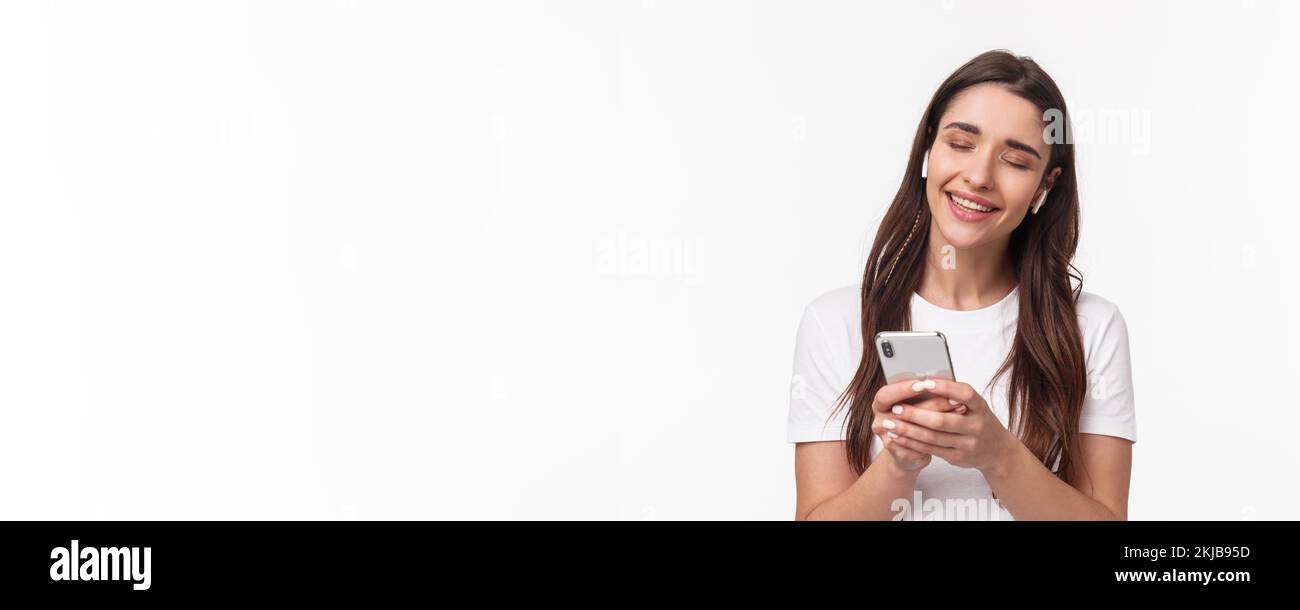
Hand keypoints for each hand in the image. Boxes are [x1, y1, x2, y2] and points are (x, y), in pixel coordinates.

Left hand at [876, 379, 1016, 473]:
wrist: (998, 450)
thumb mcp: (975, 405)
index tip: (923, 382)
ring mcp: (968, 444)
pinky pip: (931, 449)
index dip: (944, 387)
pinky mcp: (958, 457)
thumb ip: (955, 395)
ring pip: (932, 437)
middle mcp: (976, 426)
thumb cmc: (979, 419)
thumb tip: (924, 380)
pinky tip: (898, 436)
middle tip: (896, 408)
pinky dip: (912, 442)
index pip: (965, 394)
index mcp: (981, 407)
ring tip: (890, 424)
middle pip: (941, 421)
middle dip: (915, 414)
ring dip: (908, 430)